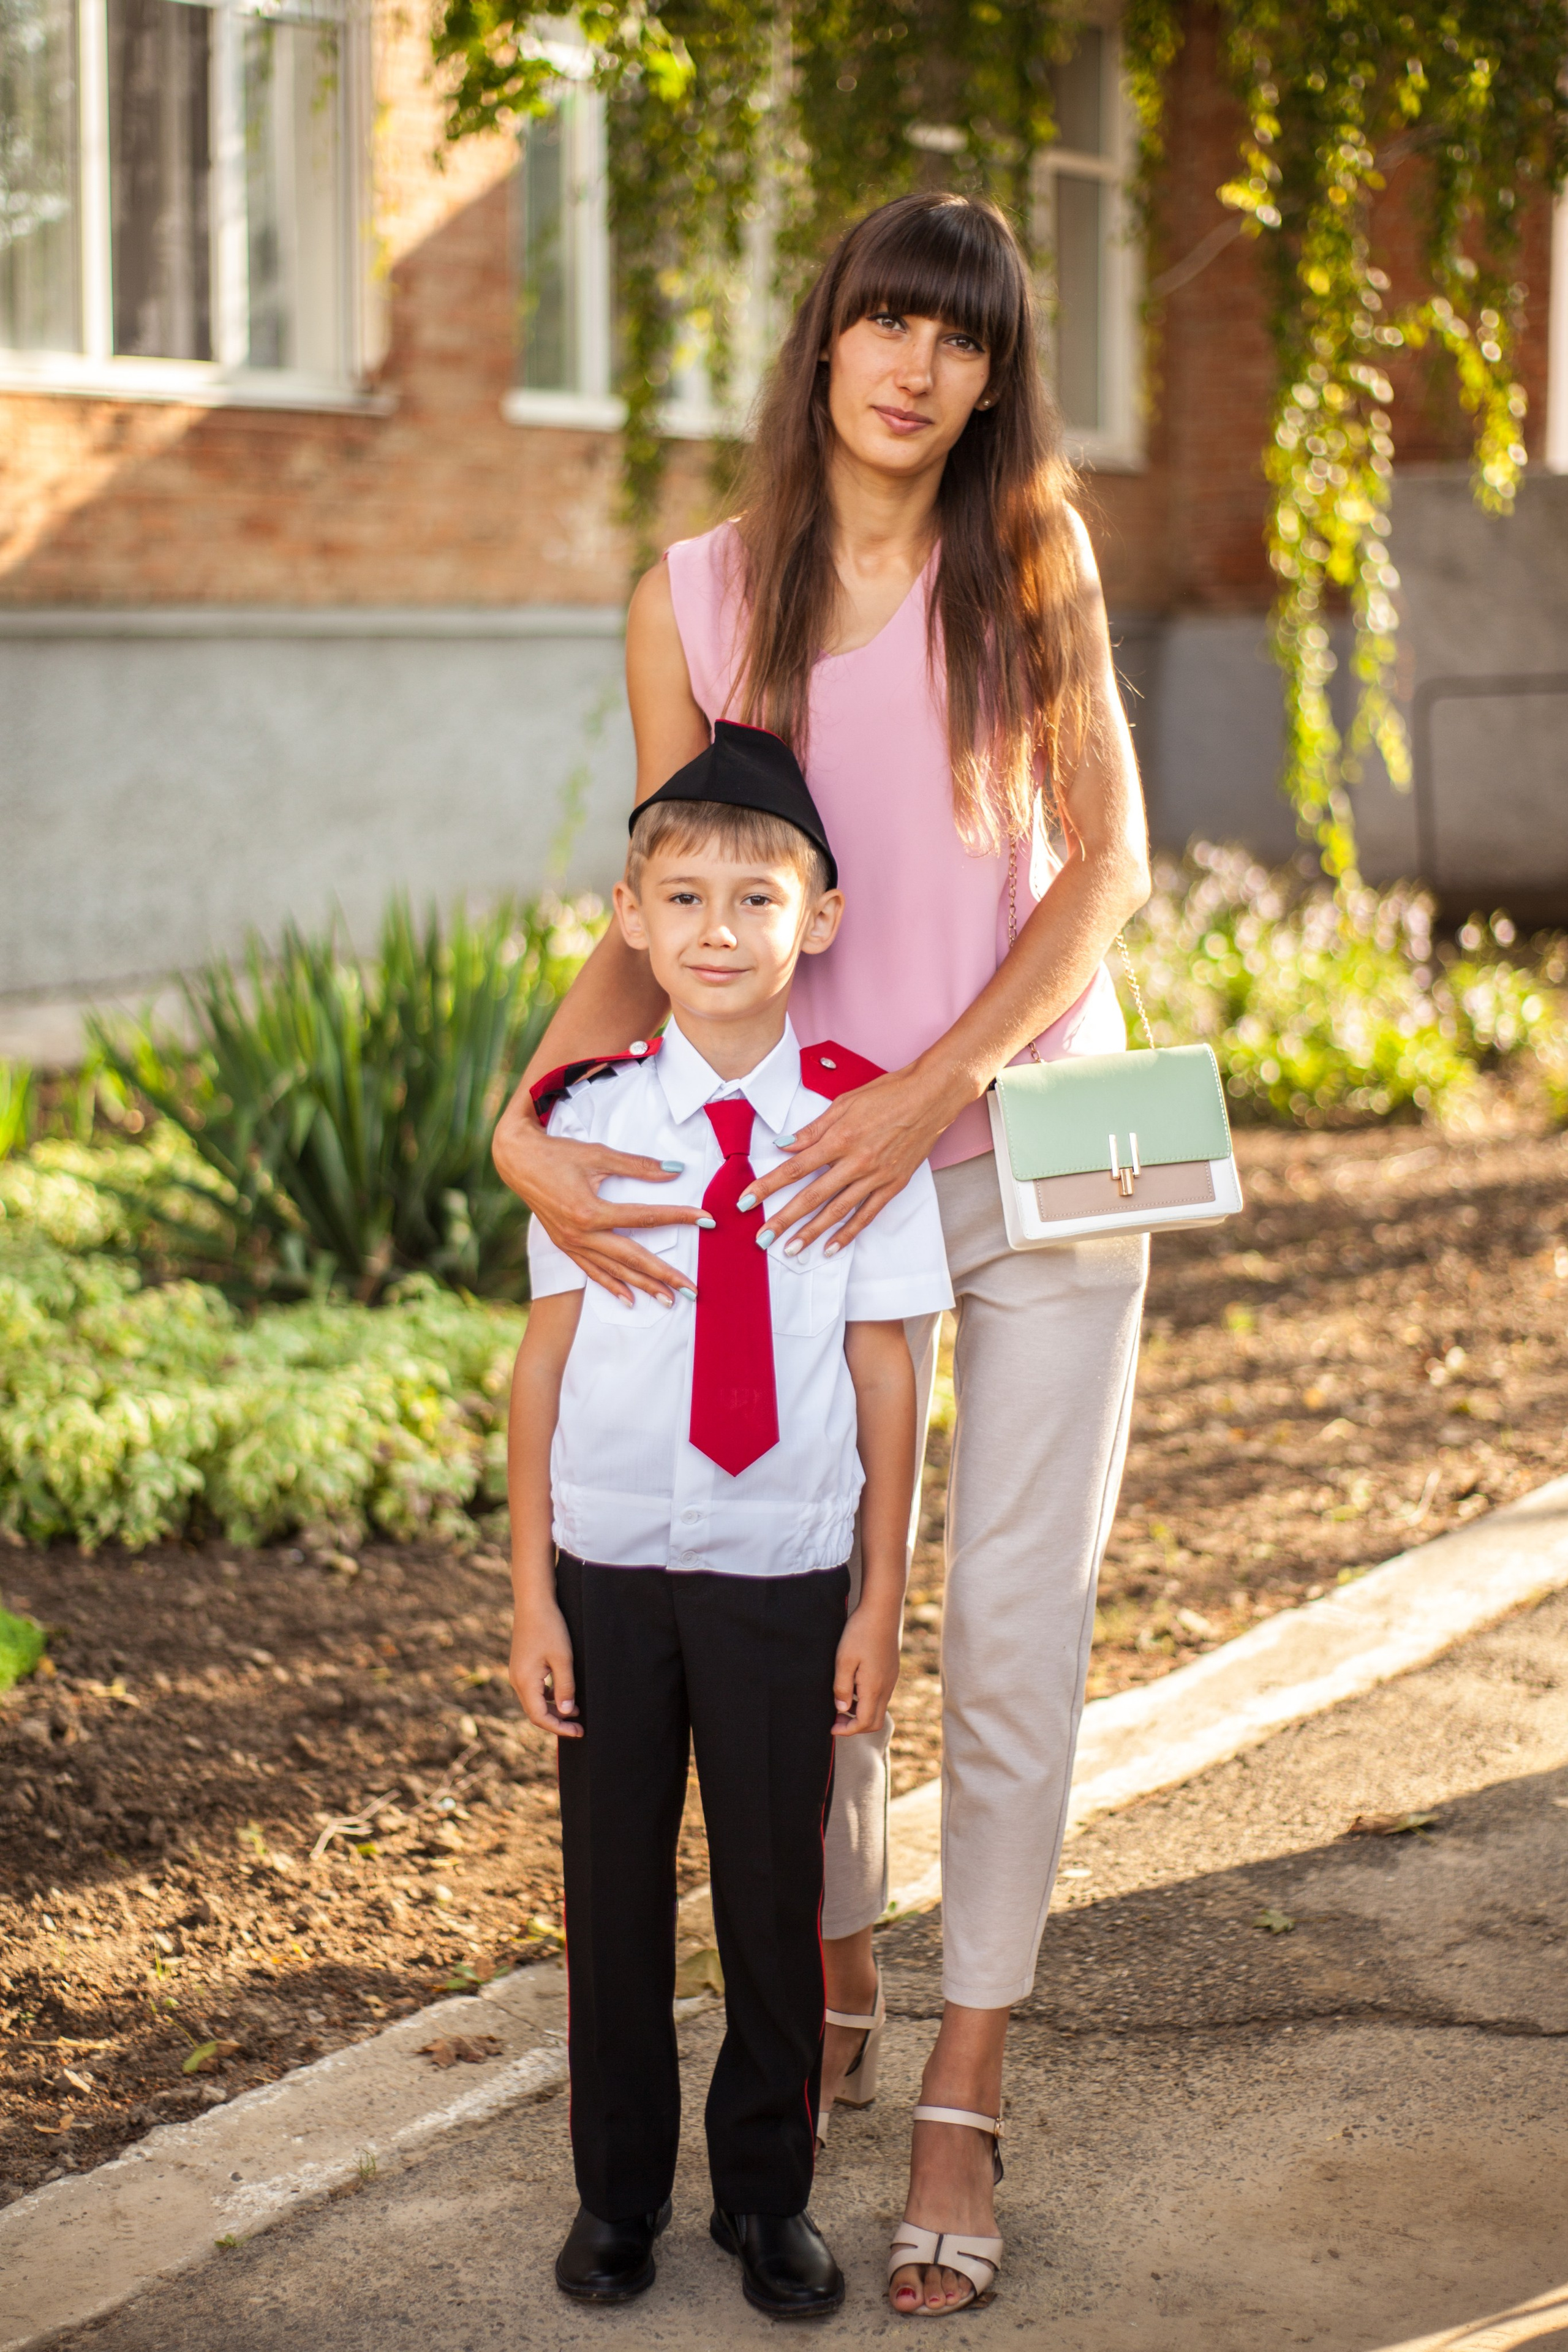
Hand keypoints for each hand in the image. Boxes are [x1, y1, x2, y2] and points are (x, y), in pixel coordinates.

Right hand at [494, 1099, 700, 1305]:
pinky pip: (592, 1272)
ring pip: (613, 1271)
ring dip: (642, 1286)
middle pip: (632, 1257)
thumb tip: (674, 1171)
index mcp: (590, 1211)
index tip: (705, 1220)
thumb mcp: (598, 1155)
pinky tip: (629, 1299)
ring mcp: (571, 1244)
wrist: (517, 1161)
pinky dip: (612, 1286)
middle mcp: (581, 1234)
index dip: (678, 1217)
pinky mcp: (565, 1246)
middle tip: (692, 1288)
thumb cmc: (557, 1154)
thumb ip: (637, 1166)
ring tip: (669, 1299)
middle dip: (664, 1275)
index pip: (645, 1217)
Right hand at [509, 1602, 583, 1738]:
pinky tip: (563, 1693)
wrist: (533, 1602)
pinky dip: (548, 1697)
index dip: (559, 1728)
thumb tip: (567, 1713)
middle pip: (535, 1712)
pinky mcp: (522, 1666)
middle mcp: (517, 1680)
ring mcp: (517, 1673)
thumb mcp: (563, 1658)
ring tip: (576, 1711)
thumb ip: (565, 1687)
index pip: (540, 1717)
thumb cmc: (550, 1627)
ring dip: (553, 1709)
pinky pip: (534, 1690)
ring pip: (534, 1702)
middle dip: (557, 1721)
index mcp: (525, 1681)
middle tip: (579, 1727)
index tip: (579, 1732)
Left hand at [745, 1063, 966, 1254]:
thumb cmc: (887, 1094)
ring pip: (837, 1211)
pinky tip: (831, 1248)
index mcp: (840, 1138)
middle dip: (783, 1219)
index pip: (795, 1167)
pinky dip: (848, 1233)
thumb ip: (813, 1130)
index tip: (746, 1200)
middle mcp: (856, 1162)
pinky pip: (866, 1215)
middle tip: (762, 1238)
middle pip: (812, 1196)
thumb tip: (784, 1145)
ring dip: (811, 1233)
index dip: (768, 1185)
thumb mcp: (844, 1103)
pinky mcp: (893, 1185)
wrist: (930, 1096)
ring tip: (790, 1249)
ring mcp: (876, 1177)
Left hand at [832, 1604, 901, 1736]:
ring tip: (841, 1701)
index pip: (864, 1723)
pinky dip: (867, 1700)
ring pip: (879, 1708)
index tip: (831, 1727)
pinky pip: (881, 1695)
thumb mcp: (844, 1660)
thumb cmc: (860, 1633)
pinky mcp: (891, 1671)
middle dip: (855, 1726)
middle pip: (875, 1722)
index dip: (847, 1730)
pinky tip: (853, 1686)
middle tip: (836, 1718)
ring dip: (861, 1713)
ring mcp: (891, 1679)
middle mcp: (886, 1687)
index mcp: (874, 1687)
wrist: (882, 1610)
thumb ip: (842, 1688)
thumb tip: (841, 1710)